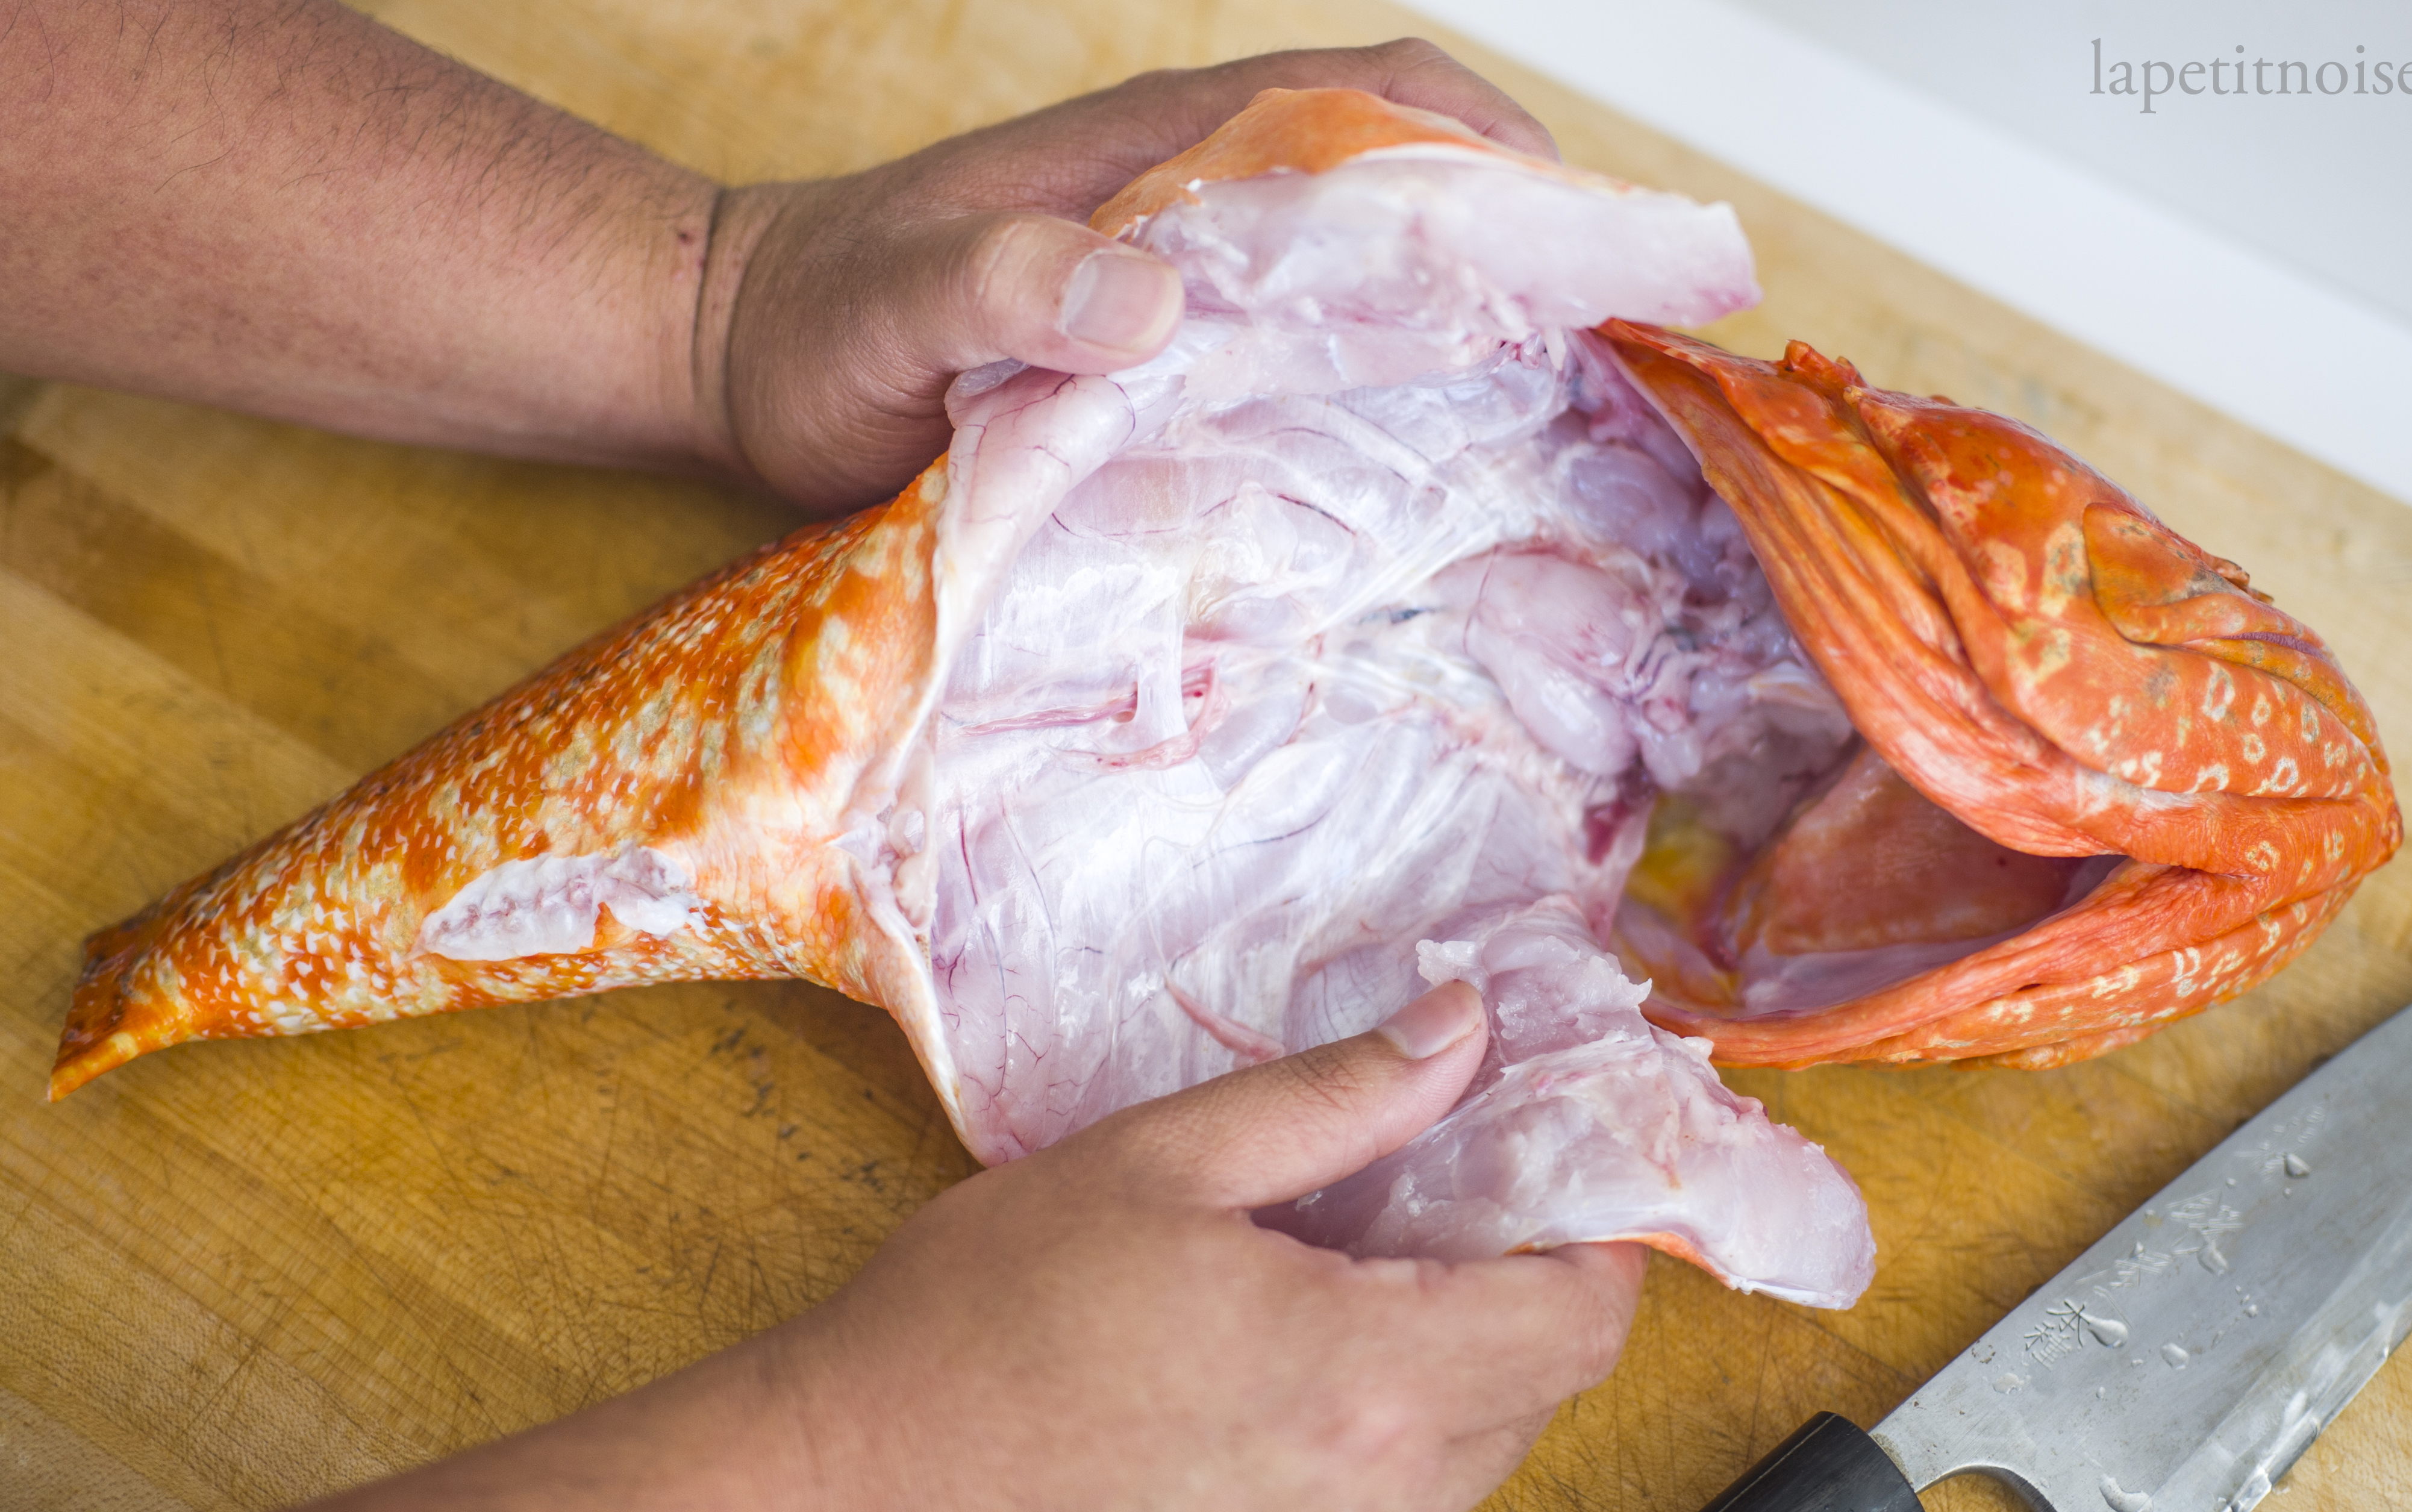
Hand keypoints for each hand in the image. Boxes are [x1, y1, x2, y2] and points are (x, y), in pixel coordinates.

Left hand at [697, 41, 1559, 510]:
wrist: (742, 352)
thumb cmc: (816, 323)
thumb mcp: (892, 309)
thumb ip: (999, 288)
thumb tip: (1146, 299)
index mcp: (1164, 151)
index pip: (1374, 99)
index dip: (1497, 150)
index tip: (1593, 239)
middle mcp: (1198, 195)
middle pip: (1406, 178)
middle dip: (1524, 242)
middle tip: (1621, 354)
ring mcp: (1191, 271)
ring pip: (1370, 264)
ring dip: (1469, 315)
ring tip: (1568, 416)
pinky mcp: (1170, 346)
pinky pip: (1310, 342)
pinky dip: (1387, 376)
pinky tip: (1429, 464)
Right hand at [768, 979, 1644, 1511]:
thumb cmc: (971, 1330)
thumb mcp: (1153, 1164)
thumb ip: (1338, 1097)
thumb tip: (1463, 1027)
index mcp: (1370, 1384)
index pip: (1583, 1322)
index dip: (1589, 1242)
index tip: (1539, 1178)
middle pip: (1532, 1393)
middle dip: (1496, 1296)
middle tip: (1397, 1217)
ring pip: (1460, 1470)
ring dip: (1426, 1381)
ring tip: (1300, 1308)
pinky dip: (1361, 1461)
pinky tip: (1247, 1406)